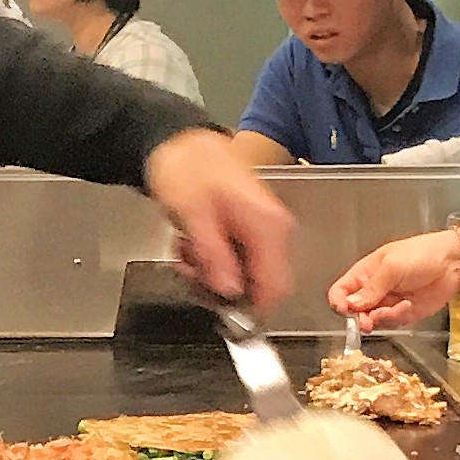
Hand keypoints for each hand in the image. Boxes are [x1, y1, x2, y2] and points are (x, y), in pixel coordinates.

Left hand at [144, 130, 294, 311]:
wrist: (181, 141)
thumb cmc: (188, 168)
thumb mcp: (193, 216)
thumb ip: (214, 256)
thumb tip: (230, 291)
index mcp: (269, 225)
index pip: (278, 286)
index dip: (254, 310)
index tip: (227, 318)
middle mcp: (274, 228)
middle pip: (262, 283)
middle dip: (224, 287)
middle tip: (192, 272)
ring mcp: (263, 228)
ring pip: (246, 272)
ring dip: (213, 272)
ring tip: (188, 251)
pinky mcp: (250, 226)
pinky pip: (237, 257)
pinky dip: (213, 258)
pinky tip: (194, 242)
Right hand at [332, 232, 459, 332]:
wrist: (453, 263)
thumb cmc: (420, 255)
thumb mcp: (390, 267)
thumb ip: (370, 288)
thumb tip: (351, 305)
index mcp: (364, 274)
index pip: (341, 291)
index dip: (338, 302)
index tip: (345, 310)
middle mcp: (373, 290)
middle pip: (354, 310)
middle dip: (360, 317)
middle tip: (368, 321)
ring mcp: (388, 303)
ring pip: (372, 320)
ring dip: (382, 318)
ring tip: (397, 308)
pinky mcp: (404, 313)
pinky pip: (392, 323)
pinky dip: (398, 317)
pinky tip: (408, 306)